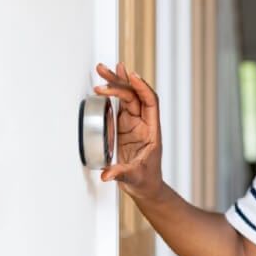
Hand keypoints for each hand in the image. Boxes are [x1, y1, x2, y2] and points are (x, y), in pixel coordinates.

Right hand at [93, 62, 163, 201]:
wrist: (146, 186)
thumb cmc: (146, 180)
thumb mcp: (134, 177)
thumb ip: (121, 174)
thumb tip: (107, 174)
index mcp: (152, 130)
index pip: (150, 102)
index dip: (142, 87)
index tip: (131, 76)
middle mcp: (144, 123)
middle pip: (136, 95)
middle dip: (122, 80)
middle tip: (106, 69)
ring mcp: (134, 124)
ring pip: (127, 97)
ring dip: (116, 83)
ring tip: (103, 69)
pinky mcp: (124, 127)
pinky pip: (120, 105)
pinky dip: (112, 94)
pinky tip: (106, 84)